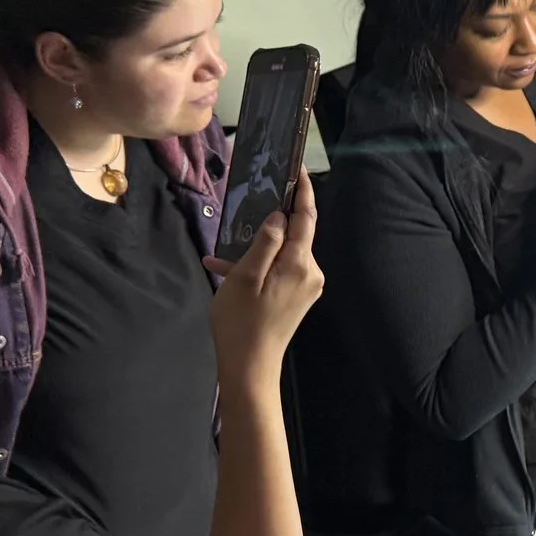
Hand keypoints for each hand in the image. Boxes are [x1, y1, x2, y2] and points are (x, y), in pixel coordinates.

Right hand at [208, 172, 322, 386]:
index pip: (306, 217)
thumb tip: (279, 216)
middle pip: (296, 234)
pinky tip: (226, 269)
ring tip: (225, 249)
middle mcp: (311, 273)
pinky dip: (258, 266)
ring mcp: (306, 287)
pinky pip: (280, 270)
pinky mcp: (298, 298)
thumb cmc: (242, 323)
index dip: (303, 190)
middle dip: (273, 219)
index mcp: (300, 264)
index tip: (296, 167)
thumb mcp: (245, 277)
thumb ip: (264, 242)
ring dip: (259, 246)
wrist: (249, 369)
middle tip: (250, 200)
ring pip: (284, 253)